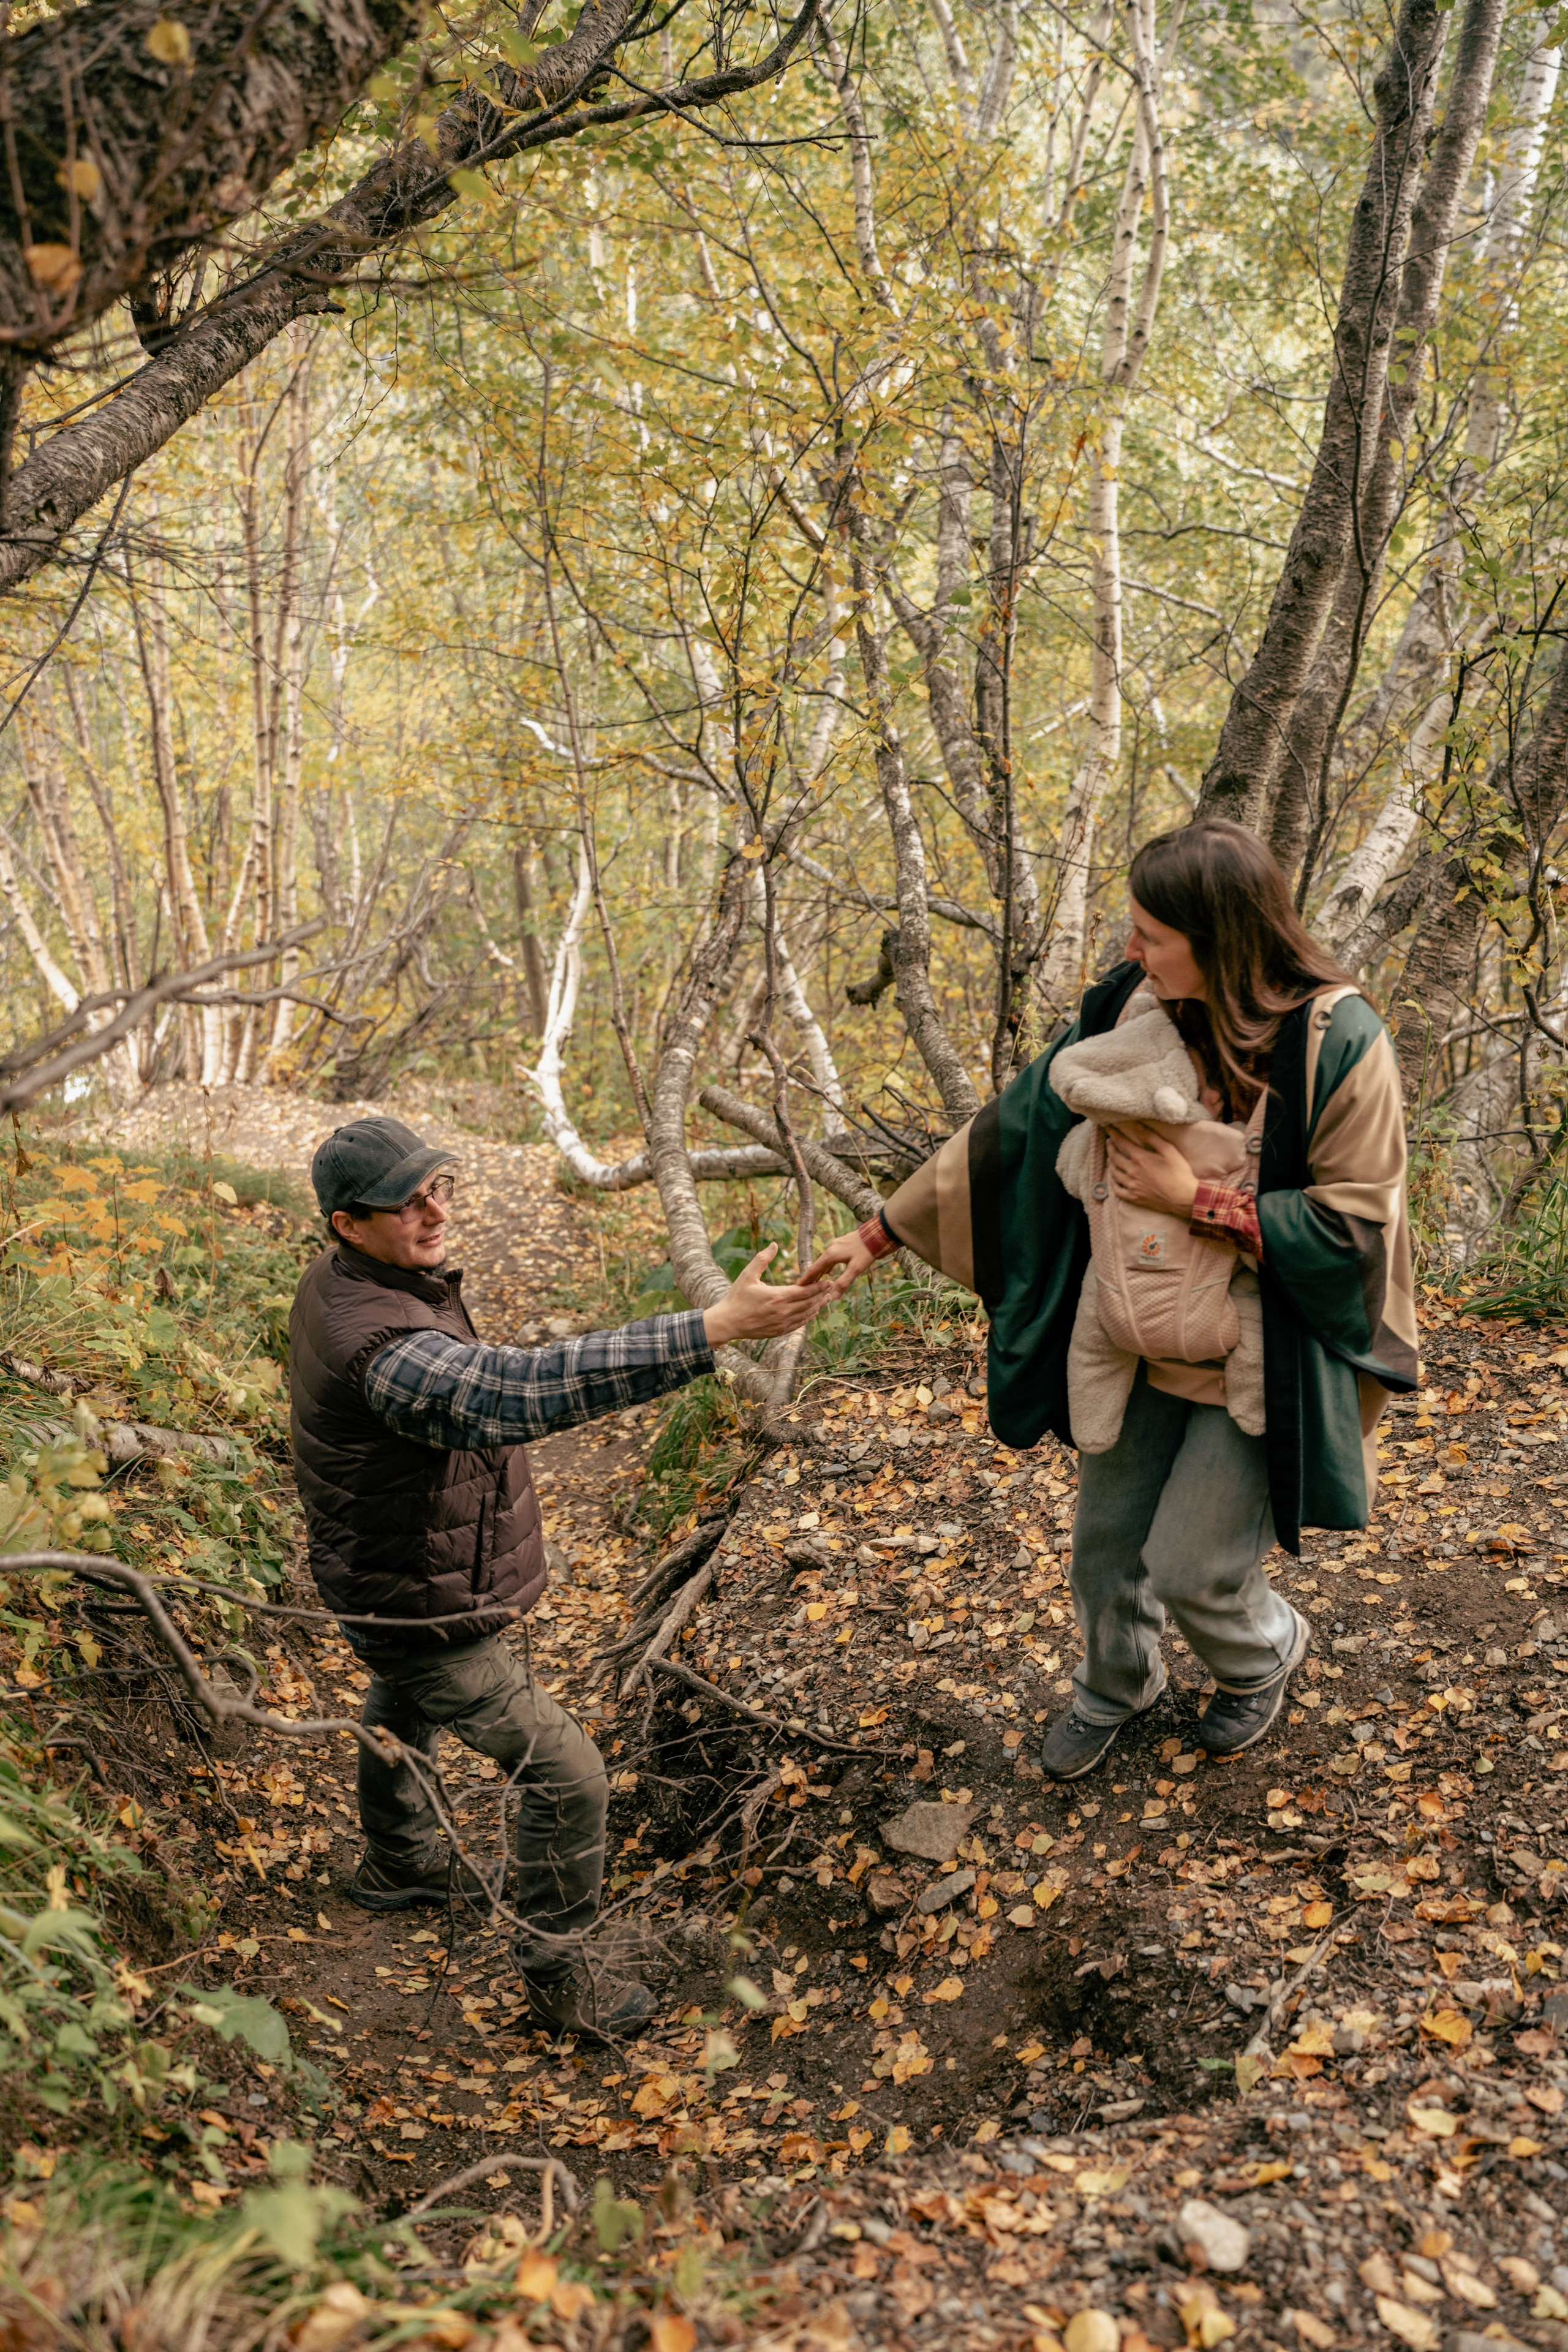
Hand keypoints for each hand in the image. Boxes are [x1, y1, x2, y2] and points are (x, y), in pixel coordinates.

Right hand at [703, 1244, 826, 1346]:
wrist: (727, 1322)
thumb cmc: (736, 1297)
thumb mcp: (747, 1275)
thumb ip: (762, 1259)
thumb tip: (774, 1244)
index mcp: (777, 1296)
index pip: (805, 1291)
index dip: (819, 1287)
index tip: (828, 1281)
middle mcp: (783, 1311)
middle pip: (809, 1303)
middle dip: (821, 1295)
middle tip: (831, 1288)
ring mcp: (782, 1323)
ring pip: (806, 1315)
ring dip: (817, 1306)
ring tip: (825, 1299)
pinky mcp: (779, 1331)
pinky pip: (799, 1325)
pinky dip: (808, 1318)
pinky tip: (811, 1312)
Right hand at [797, 1230, 877, 1296]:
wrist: (876, 1234)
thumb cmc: (866, 1252)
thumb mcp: (855, 1269)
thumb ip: (843, 1282)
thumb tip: (833, 1297)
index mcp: (831, 1255)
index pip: (814, 1268)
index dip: (807, 1278)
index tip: (798, 1285)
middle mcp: (831, 1248)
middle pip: (818, 1264)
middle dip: (811, 1276)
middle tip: (805, 1286)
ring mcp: (836, 1245)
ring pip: (824, 1260)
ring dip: (820, 1271)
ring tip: (816, 1280)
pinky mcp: (842, 1243)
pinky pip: (831, 1256)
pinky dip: (827, 1265)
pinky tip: (829, 1269)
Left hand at [1105, 1121, 1198, 1216]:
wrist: (1184, 1198)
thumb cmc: (1179, 1172)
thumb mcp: (1169, 1150)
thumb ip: (1151, 1137)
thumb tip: (1137, 1125)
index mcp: (1140, 1158)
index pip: (1121, 1143)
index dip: (1114, 1134)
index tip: (1108, 1128)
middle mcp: (1132, 1172)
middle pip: (1115, 1157)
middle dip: (1110, 1147)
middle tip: (1109, 1142)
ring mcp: (1132, 1186)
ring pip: (1114, 1173)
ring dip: (1111, 1163)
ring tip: (1111, 1158)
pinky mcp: (1134, 1198)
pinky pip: (1117, 1190)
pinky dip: (1113, 1182)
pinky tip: (1114, 1179)